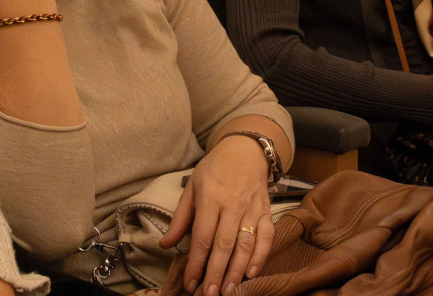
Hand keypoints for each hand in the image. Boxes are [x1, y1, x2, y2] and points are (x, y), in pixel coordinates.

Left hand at [161, 136, 275, 292]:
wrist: (245, 151)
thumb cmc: (214, 170)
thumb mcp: (192, 188)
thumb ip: (180, 218)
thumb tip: (166, 244)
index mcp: (210, 198)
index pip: (202, 236)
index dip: (196, 262)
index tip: (191, 282)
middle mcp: (232, 205)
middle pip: (224, 245)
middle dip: (216, 273)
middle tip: (210, 294)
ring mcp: (252, 209)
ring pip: (246, 244)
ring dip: (237, 271)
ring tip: (229, 291)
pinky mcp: (266, 212)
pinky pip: (266, 237)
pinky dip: (261, 256)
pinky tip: (252, 273)